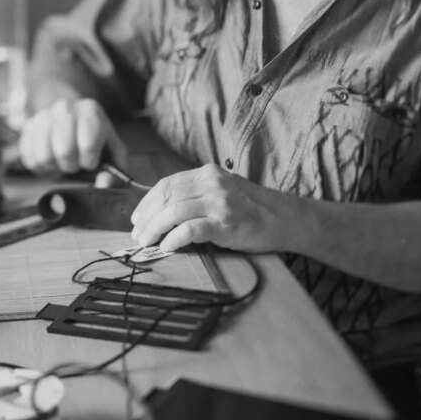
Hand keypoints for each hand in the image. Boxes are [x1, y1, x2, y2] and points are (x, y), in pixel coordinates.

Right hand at [17, 98, 125, 175]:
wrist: (73, 121)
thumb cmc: (96, 141)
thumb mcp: (112, 152)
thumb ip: (113, 172)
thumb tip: (103, 184)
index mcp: (90, 110)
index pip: (88, 145)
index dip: (89, 161)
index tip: (90, 162)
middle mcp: (65, 108)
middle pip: (64, 151)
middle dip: (71, 166)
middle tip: (75, 164)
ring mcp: (43, 116)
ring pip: (44, 156)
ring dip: (55, 167)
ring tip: (62, 162)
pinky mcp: (28, 128)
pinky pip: (29, 158)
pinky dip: (40, 167)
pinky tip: (51, 160)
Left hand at [129, 164, 291, 253]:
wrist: (284, 217)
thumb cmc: (251, 208)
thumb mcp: (222, 190)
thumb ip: (197, 194)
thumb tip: (163, 211)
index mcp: (207, 173)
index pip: (167, 184)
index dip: (147, 202)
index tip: (137, 218)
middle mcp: (212, 183)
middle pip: (166, 197)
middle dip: (146, 217)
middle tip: (137, 235)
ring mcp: (219, 202)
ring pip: (174, 212)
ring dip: (154, 229)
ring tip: (146, 242)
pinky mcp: (226, 223)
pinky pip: (191, 229)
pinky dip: (174, 238)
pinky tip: (167, 246)